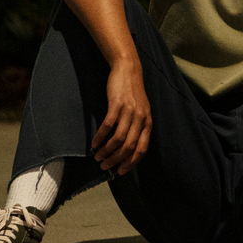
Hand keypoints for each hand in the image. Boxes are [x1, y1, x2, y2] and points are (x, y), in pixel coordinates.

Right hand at [92, 57, 152, 173]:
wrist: (128, 71)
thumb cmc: (132, 94)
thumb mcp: (140, 112)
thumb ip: (136, 128)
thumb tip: (127, 148)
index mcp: (148, 122)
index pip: (142, 149)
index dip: (131, 162)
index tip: (121, 171)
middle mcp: (141, 118)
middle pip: (129, 147)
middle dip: (116, 160)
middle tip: (104, 166)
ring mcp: (129, 111)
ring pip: (118, 138)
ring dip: (106, 151)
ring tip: (98, 157)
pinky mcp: (117, 104)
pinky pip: (108, 125)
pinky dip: (100, 137)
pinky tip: (94, 143)